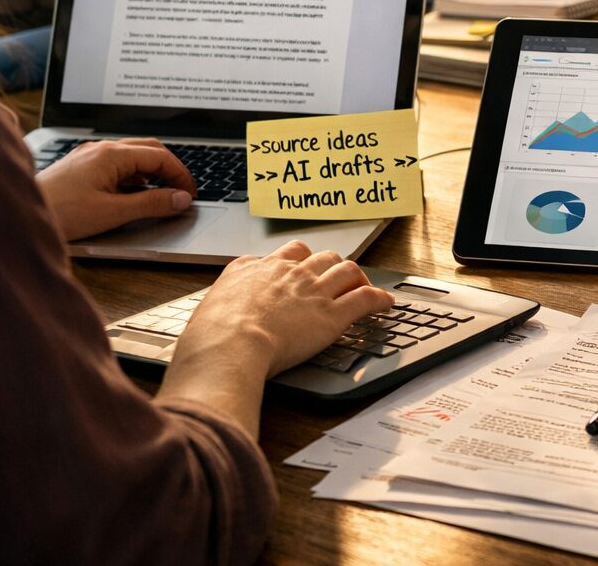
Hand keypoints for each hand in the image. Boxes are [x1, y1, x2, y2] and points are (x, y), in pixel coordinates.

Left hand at [36, 138, 196, 240]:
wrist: (16, 215)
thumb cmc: (60, 212)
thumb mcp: (112, 212)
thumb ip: (151, 204)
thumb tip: (180, 199)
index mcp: (112, 154)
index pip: (160, 156)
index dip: (181, 175)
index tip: (190, 194)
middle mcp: (101, 149)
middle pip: (148, 149)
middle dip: (169, 169)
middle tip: (181, 191)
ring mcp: (88, 156)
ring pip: (131, 157)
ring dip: (150, 172)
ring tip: (159, 195)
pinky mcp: (79, 168)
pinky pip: (115, 165)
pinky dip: (132, 177)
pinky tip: (130, 195)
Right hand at [179, 241, 394, 376]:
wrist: (230, 344)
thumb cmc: (213, 333)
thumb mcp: (211, 301)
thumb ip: (226, 294)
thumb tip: (224, 300)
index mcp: (258, 269)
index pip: (287, 253)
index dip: (300, 260)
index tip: (304, 267)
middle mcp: (289, 274)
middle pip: (322, 257)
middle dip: (333, 264)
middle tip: (337, 277)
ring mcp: (313, 292)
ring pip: (347, 270)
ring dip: (358, 277)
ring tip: (364, 285)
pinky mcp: (332, 315)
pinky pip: (364, 298)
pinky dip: (378, 298)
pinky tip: (386, 302)